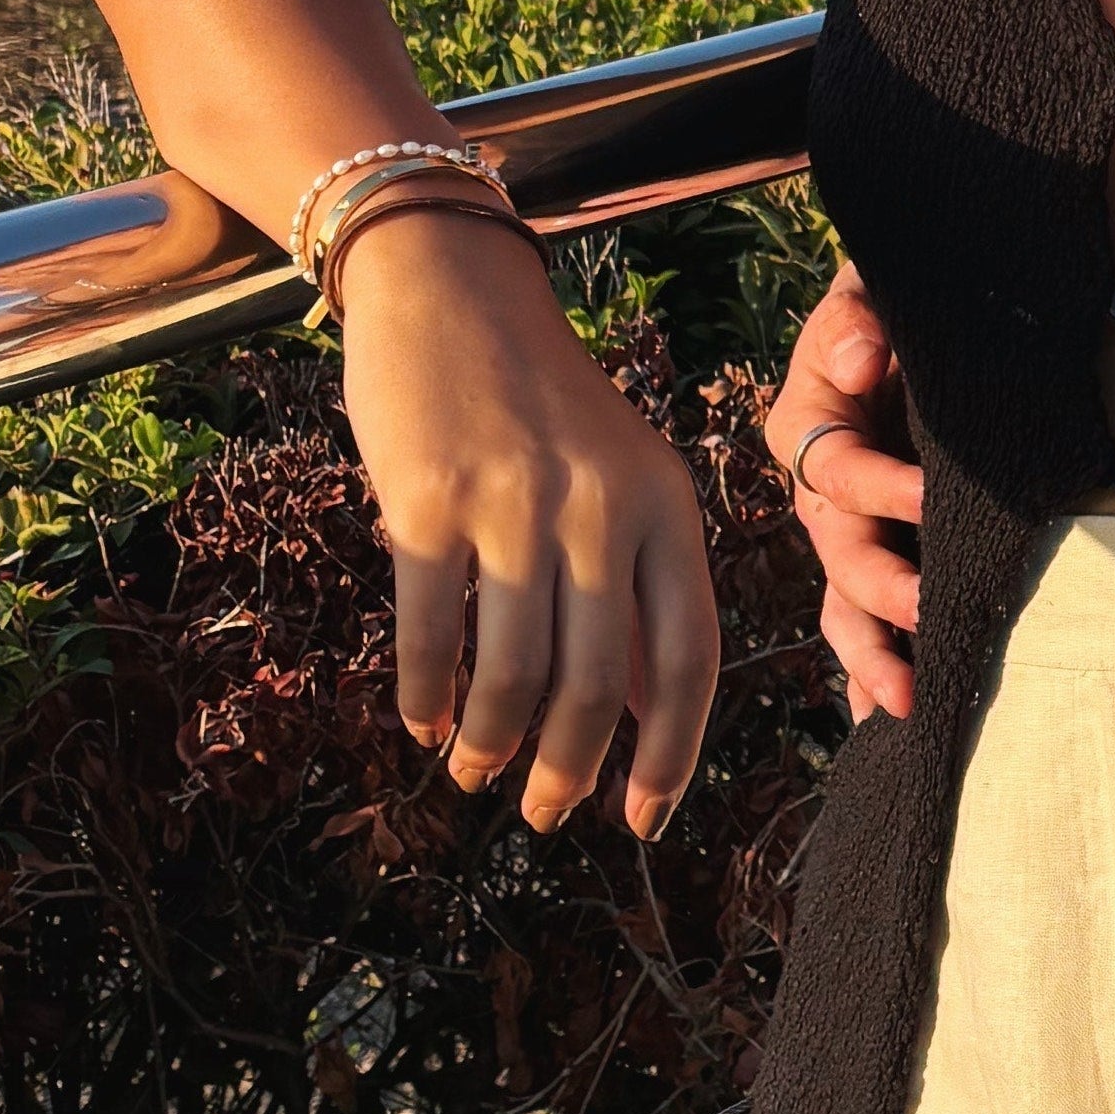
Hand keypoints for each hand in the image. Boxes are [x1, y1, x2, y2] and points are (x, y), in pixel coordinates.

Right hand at [335, 208, 719, 836]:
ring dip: (491, 744)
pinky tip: (423, 722)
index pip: (691, 658)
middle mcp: (602, 508)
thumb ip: (639, 589)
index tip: (642, 821)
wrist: (453, 291)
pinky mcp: (429, 500)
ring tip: (474, 771)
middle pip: (598, 686)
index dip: (671, 754)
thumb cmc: (543, 402)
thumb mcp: (622, 480)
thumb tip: (649, 716)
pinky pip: (433, 630)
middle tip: (544, 814)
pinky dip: (427, 695)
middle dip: (570, 772)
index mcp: (666, 505)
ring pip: (513, 672)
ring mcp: (515, 503)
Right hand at [762, 259, 924, 720]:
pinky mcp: (871, 555)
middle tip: (927, 612)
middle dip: (881, 589)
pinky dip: (871, 671)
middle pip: (839, 551)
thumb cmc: (890, 304)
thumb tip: (859, 362)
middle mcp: (816, 491)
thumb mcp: (869, 293)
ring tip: (902, 702)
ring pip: (842, 605)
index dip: (880, 486)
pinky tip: (889, 718)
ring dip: (870, 655)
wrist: (909, 320)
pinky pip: (860, 623)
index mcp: (807, 426)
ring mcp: (842, 532)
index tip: (929, 498)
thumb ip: (857, 321)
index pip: (837, 467)